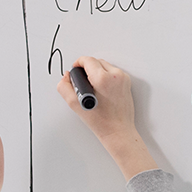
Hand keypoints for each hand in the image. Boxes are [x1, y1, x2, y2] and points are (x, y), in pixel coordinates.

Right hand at [58, 56, 157, 178]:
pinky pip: (112, 73)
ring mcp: (123, 78)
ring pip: (104, 66)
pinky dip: (105, 77)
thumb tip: (67, 76)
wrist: (118, 131)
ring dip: (96, 72)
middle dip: (87, 69)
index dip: (78, 64)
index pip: (87, 60)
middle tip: (83, 83)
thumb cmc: (101, 121)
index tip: (75, 71)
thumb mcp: (74, 104)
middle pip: (96, 61)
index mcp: (103, 78)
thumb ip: (64, 86)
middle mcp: (115, 75)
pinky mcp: (126, 82)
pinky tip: (101, 91)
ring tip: (93, 89)